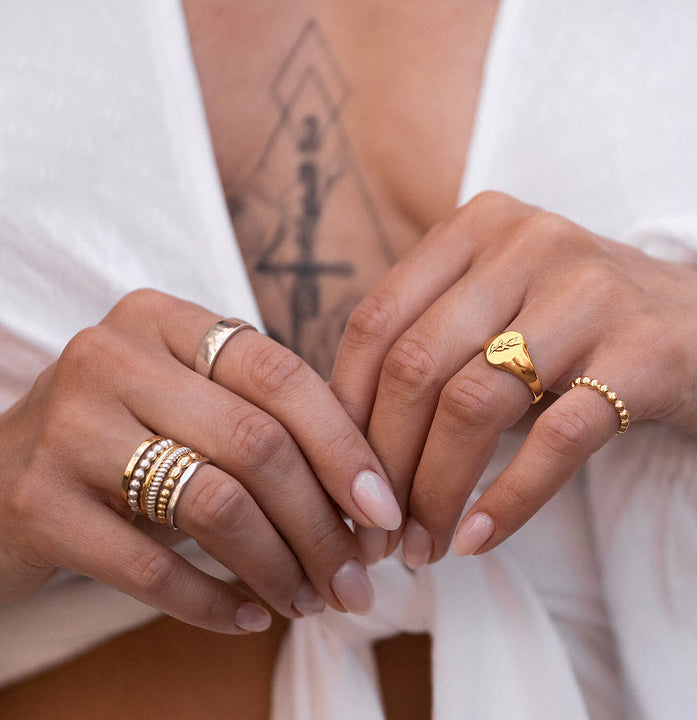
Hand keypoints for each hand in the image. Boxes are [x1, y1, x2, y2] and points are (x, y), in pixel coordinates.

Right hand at [0, 289, 400, 631]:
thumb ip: (267, 423)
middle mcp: (113, 355)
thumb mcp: (192, 406)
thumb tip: (368, 497)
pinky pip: (151, 566)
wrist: (0, 477)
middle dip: (322, 524)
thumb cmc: (126, 438)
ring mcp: (70, 425)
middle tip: (355, 578)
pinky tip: (249, 616)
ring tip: (310, 601)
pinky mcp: (37, 501)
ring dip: (279, 566)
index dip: (344, 446)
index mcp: (164, 321)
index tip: (384, 510)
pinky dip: (214, 602)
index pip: (282, 375)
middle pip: (257, 443)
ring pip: (214, 503)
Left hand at [330, 191, 696, 565]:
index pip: (375, 324)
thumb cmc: (575, 331)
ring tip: (423, 543)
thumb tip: (349, 446)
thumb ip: (429, 351)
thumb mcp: (495, 317)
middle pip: (415, 366)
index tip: (342, 478)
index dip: (346, 411)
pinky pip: (555, 439)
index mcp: (474, 228)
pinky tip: (478, 539)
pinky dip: (508, 500)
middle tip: (378, 528)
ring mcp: (588, 291)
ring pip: (473, 403)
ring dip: (436, 490)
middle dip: (384, 463)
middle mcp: (525, 244)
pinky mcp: (644, 351)